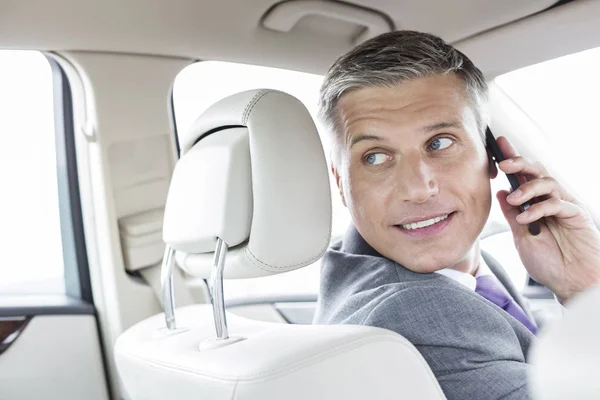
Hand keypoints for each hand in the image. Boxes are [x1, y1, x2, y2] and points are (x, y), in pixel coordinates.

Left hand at [495, 136, 599, 303]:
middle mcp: (551, 200)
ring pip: (547, 182)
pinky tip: (525, 218)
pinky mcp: (577, 214)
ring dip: (527, 188)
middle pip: (537, 171)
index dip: (512, 158)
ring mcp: (565, 206)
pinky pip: (556, 203)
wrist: (572, 284)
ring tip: (514, 200)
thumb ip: (512, 215)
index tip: (497, 144)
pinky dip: (538, 208)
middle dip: (519, 162)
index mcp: (536, 204)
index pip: (523, 176)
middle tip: (502, 163)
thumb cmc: (550, 263)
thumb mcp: (521, 237)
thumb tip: (501, 192)